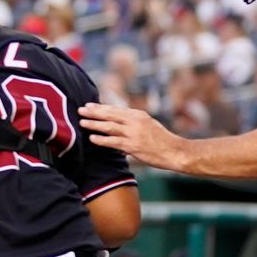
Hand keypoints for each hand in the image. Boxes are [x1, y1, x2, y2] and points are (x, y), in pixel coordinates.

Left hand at [80, 102, 194, 171]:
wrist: (175, 151)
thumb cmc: (162, 140)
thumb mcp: (149, 125)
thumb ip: (134, 123)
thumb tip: (118, 123)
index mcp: (138, 115)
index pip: (116, 109)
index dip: (101, 107)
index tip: (89, 105)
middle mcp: (135, 121)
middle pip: (110, 115)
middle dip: (94, 112)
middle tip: (81, 110)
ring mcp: (133, 133)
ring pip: (109, 127)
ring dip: (94, 124)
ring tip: (82, 122)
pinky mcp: (133, 146)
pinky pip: (114, 142)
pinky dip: (102, 140)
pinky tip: (92, 138)